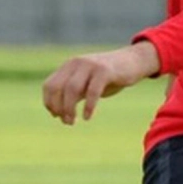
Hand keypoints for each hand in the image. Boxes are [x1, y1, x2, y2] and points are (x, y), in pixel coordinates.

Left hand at [42, 42, 160, 124]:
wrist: (133, 62)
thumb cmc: (108, 76)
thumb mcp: (87, 83)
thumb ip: (73, 93)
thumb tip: (58, 113)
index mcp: (69, 66)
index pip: (49, 85)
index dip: (49, 102)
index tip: (56, 116)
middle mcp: (77, 63)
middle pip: (57, 88)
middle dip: (58, 108)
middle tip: (67, 121)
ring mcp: (90, 65)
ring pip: (72, 89)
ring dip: (69, 109)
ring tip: (73, 121)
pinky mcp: (105, 71)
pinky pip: (92, 91)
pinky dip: (88, 106)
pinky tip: (87, 117)